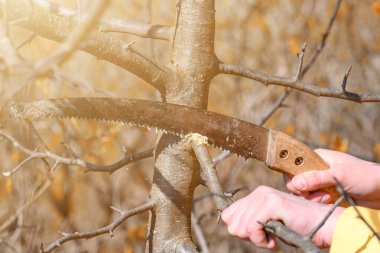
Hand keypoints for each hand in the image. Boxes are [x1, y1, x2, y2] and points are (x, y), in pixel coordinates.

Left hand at [221, 186, 343, 248]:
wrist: (322, 226)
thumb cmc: (296, 228)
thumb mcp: (267, 222)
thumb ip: (249, 220)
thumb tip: (230, 226)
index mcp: (256, 195)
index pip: (228, 215)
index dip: (241, 230)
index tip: (259, 234)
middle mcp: (259, 192)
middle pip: (231, 222)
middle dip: (247, 235)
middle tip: (266, 236)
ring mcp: (265, 197)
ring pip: (240, 227)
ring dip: (256, 239)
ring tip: (272, 238)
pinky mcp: (273, 204)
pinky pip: (251, 228)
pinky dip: (261, 241)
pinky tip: (273, 241)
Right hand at [286, 149, 379, 207]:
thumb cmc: (364, 176)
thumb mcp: (339, 175)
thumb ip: (316, 179)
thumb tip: (295, 183)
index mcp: (316, 158)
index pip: (293, 164)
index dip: (292, 175)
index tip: (298, 184)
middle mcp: (315, 170)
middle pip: (294, 181)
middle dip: (302, 189)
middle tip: (313, 193)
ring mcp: (319, 185)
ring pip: (302, 194)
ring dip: (312, 198)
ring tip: (327, 198)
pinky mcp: (323, 197)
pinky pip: (311, 202)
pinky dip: (317, 204)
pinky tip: (329, 202)